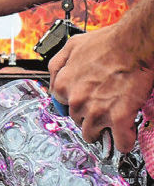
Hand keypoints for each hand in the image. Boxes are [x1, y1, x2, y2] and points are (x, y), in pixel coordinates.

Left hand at [49, 25, 153, 152]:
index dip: (75, 102)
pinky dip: (124, 142)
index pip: (63, 104)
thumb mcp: (70, 47)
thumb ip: (57, 66)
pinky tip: (126, 136)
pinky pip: (121, 142)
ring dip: (102, 130)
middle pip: (77, 119)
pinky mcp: (119, 119)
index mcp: (63, 85)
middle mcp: (77, 101)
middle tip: (100, 107)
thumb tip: (53, 83)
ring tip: (111, 122)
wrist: (133, 44)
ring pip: (93, 134)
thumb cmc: (106, 43)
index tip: (84, 102)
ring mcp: (97, 112)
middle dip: (87, 115)